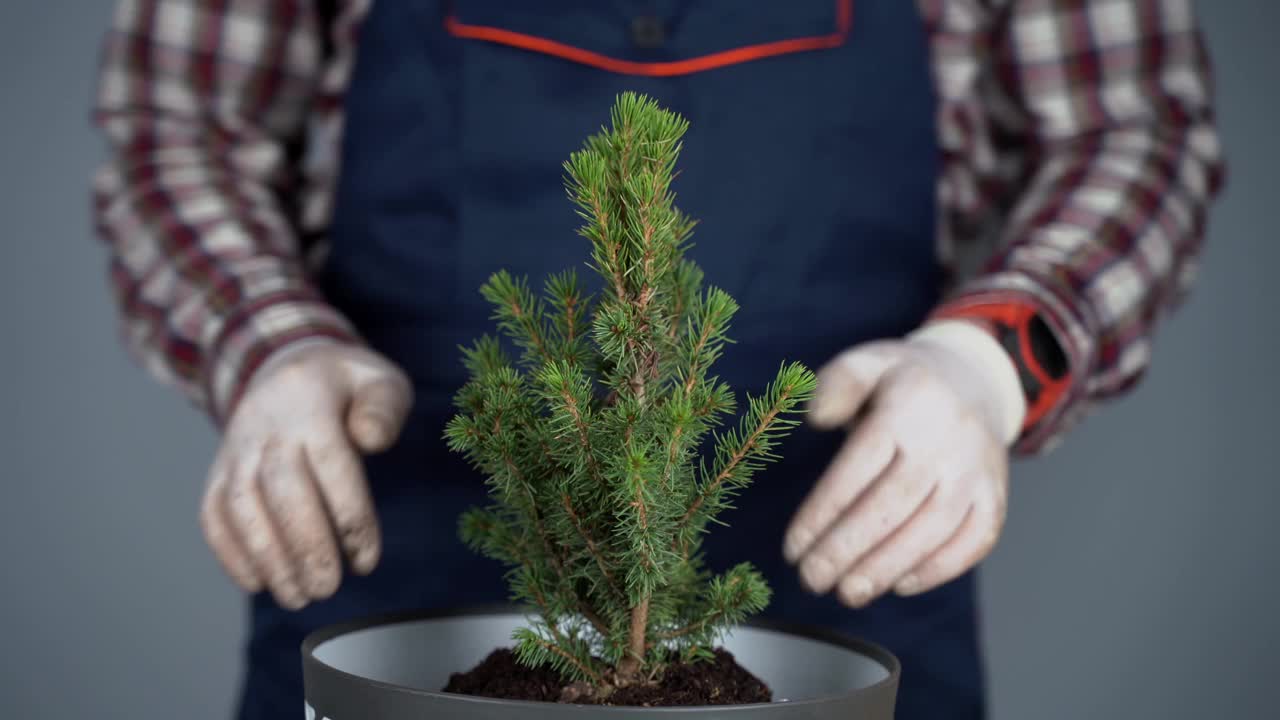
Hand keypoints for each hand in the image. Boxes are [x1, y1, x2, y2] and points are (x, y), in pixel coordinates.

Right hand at [199, 340, 412, 608]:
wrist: (284, 368)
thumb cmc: (346, 387)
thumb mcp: (379, 381)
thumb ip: (384, 408)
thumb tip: (372, 440)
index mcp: (311, 403)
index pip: (331, 464)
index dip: (349, 517)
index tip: (366, 561)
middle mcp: (266, 428)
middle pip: (281, 492)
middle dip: (306, 547)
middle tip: (328, 588)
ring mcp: (235, 451)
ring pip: (241, 508)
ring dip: (268, 559)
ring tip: (298, 597)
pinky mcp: (217, 473)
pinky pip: (213, 516)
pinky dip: (230, 554)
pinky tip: (259, 584)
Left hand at [783, 320, 1024, 607]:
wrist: (973, 380)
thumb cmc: (901, 381)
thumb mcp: (865, 363)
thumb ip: (834, 385)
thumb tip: (815, 418)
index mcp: (908, 405)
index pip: (859, 468)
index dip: (823, 513)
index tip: (793, 548)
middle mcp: (949, 440)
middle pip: (894, 504)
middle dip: (848, 549)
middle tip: (812, 579)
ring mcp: (978, 471)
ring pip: (933, 529)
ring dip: (887, 567)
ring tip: (848, 592)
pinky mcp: (997, 496)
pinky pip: (975, 541)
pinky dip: (939, 569)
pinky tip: (899, 584)